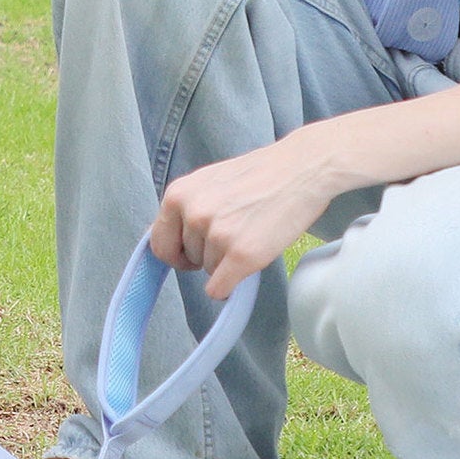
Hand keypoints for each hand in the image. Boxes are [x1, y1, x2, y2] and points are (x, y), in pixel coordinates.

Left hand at [149, 130, 344, 301]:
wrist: (300, 168)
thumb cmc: (257, 176)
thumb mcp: (207, 182)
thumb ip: (185, 209)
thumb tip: (162, 243)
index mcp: (178, 194)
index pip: (158, 244)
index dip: (177, 253)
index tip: (192, 253)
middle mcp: (193, 214)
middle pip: (187, 260)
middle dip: (206, 255)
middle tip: (234, 233)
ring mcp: (217, 234)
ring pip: (208, 272)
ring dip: (226, 263)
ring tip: (251, 233)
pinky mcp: (242, 255)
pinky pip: (219, 289)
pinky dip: (229, 287)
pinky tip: (247, 264)